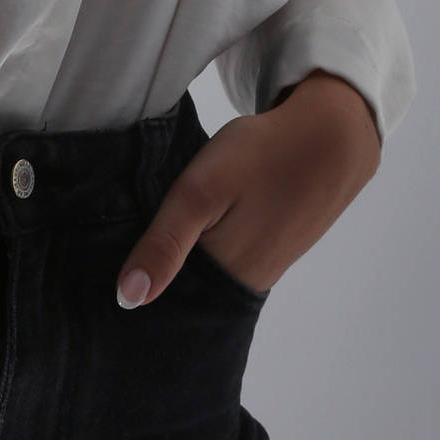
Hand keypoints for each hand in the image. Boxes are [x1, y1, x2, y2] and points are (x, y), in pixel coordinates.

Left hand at [114, 71, 382, 307]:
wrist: (333, 134)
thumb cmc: (261, 158)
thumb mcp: (199, 193)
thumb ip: (165, 244)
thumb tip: (128, 300)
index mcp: (227, 278)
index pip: (168, 305)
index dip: (137, 292)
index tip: (106, 281)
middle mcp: (248, 281)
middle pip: (186, 291)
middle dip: (155, 276)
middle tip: (113, 249)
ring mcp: (265, 262)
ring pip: (205, 271)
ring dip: (179, 257)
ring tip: (139, 236)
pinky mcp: (274, 242)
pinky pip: (226, 253)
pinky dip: (204, 243)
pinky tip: (189, 224)